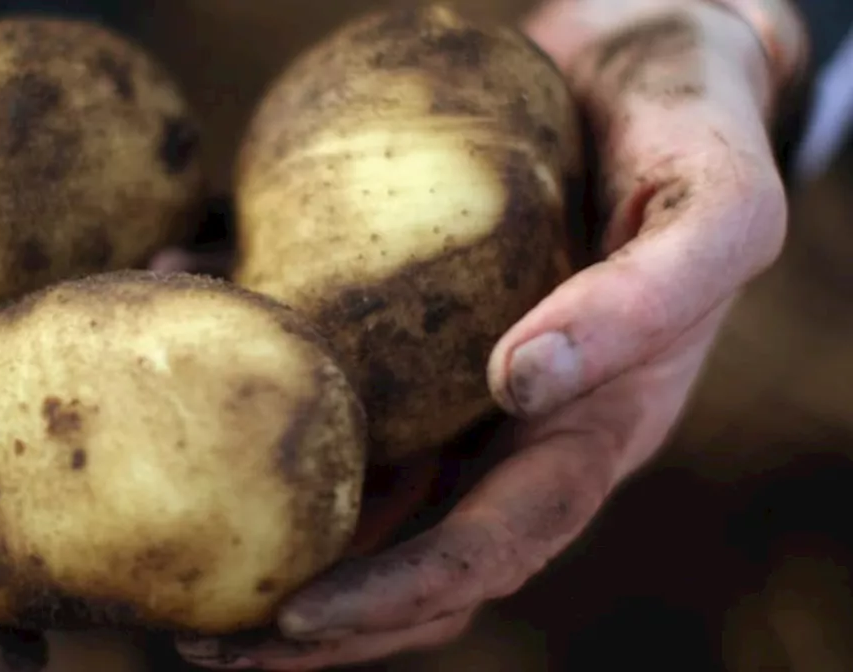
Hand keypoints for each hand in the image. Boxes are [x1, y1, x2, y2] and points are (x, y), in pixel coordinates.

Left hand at [176, 1, 799, 667]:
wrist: (648, 67)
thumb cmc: (693, 133)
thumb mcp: (712, 210)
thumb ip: (643, 301)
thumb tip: (522, 384)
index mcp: (590, 436)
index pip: (490, 550)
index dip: (396, 597)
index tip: (294, 617)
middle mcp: (514, 435)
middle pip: (408, 560)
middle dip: (312, 621)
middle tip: (200, 641)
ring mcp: (455, 394)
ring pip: (356, 499)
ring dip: (267, 542)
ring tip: (167, 575)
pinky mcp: (407, 340)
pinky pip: (328, 392)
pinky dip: (256, 401)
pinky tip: (181, 372)